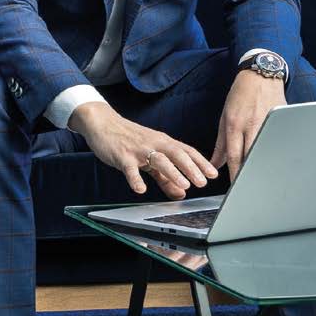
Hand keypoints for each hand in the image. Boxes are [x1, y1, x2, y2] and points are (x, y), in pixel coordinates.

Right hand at [69, 101, 217, 199]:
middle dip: (191, 167)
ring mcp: (138, 149)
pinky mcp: (122, 155)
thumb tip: (181, 193)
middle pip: (176, 153)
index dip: (200, 162)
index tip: (213, 174)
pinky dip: (136, 179)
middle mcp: (153, 143)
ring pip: (158, 159)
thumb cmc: (128, 139)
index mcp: (162, 142)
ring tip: (184, 185)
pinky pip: (130, 168)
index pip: (186, 150)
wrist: (102, 122)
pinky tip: (141, 189)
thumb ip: (165, 176)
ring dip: (172, 172)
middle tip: (203, 182)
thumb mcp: (149, 157)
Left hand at [211, 70, 286, 180]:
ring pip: (265, 151)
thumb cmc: (240, 96)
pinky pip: (278, 142)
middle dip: (248, 175)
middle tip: (249, 190)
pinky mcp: (280, 122)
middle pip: (250, 156)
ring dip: (262, 167)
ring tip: (262, 182)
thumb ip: (221, 142)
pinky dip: (276, 154)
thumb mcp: (225, 116)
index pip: (234, 155)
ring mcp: (267, 124)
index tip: (235, 188)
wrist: (260, 75)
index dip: (234, 174)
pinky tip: (277, 165)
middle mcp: (250, 125)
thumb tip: (215, 163)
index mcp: (235, 124)